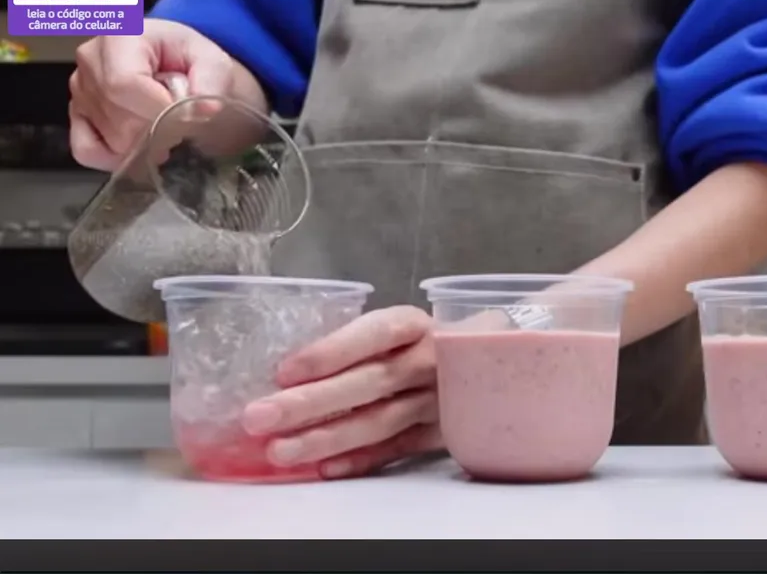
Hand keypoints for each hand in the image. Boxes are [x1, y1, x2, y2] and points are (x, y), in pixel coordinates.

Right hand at [68, 18, 265, 171]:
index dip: (157, 111)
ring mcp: (79, 89)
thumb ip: (213, 81)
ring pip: (109, 138)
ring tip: (163, 126)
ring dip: (144, 143)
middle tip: (179, 124)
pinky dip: (117, 157)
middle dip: (157, 131)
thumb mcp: (213, 61)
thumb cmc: (190, 59)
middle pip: (118, 117)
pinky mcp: (76, 115)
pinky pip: (87, 151)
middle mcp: (91, 60)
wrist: (179, 65)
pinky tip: (140, 146)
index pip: (124, 85)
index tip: (184, 120)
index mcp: (120, 37)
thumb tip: (204, 110)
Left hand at [240, 306, 443, 478]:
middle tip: (259, 417)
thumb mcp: (396, 328)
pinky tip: (325, 467)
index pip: (373, 334)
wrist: (481, 363)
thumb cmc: (418, 343)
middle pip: (370, 382)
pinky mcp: (442, 432)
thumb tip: (285, 375)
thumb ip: (357, 344)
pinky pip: (397, 449)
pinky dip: (360, 460)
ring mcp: (439, 400)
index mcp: (414, 325)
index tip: (283, 373)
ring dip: (327, 438)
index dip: (330, 353)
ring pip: (379, 422)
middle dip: (311, 402)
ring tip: (281, 450)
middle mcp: (431, 360)